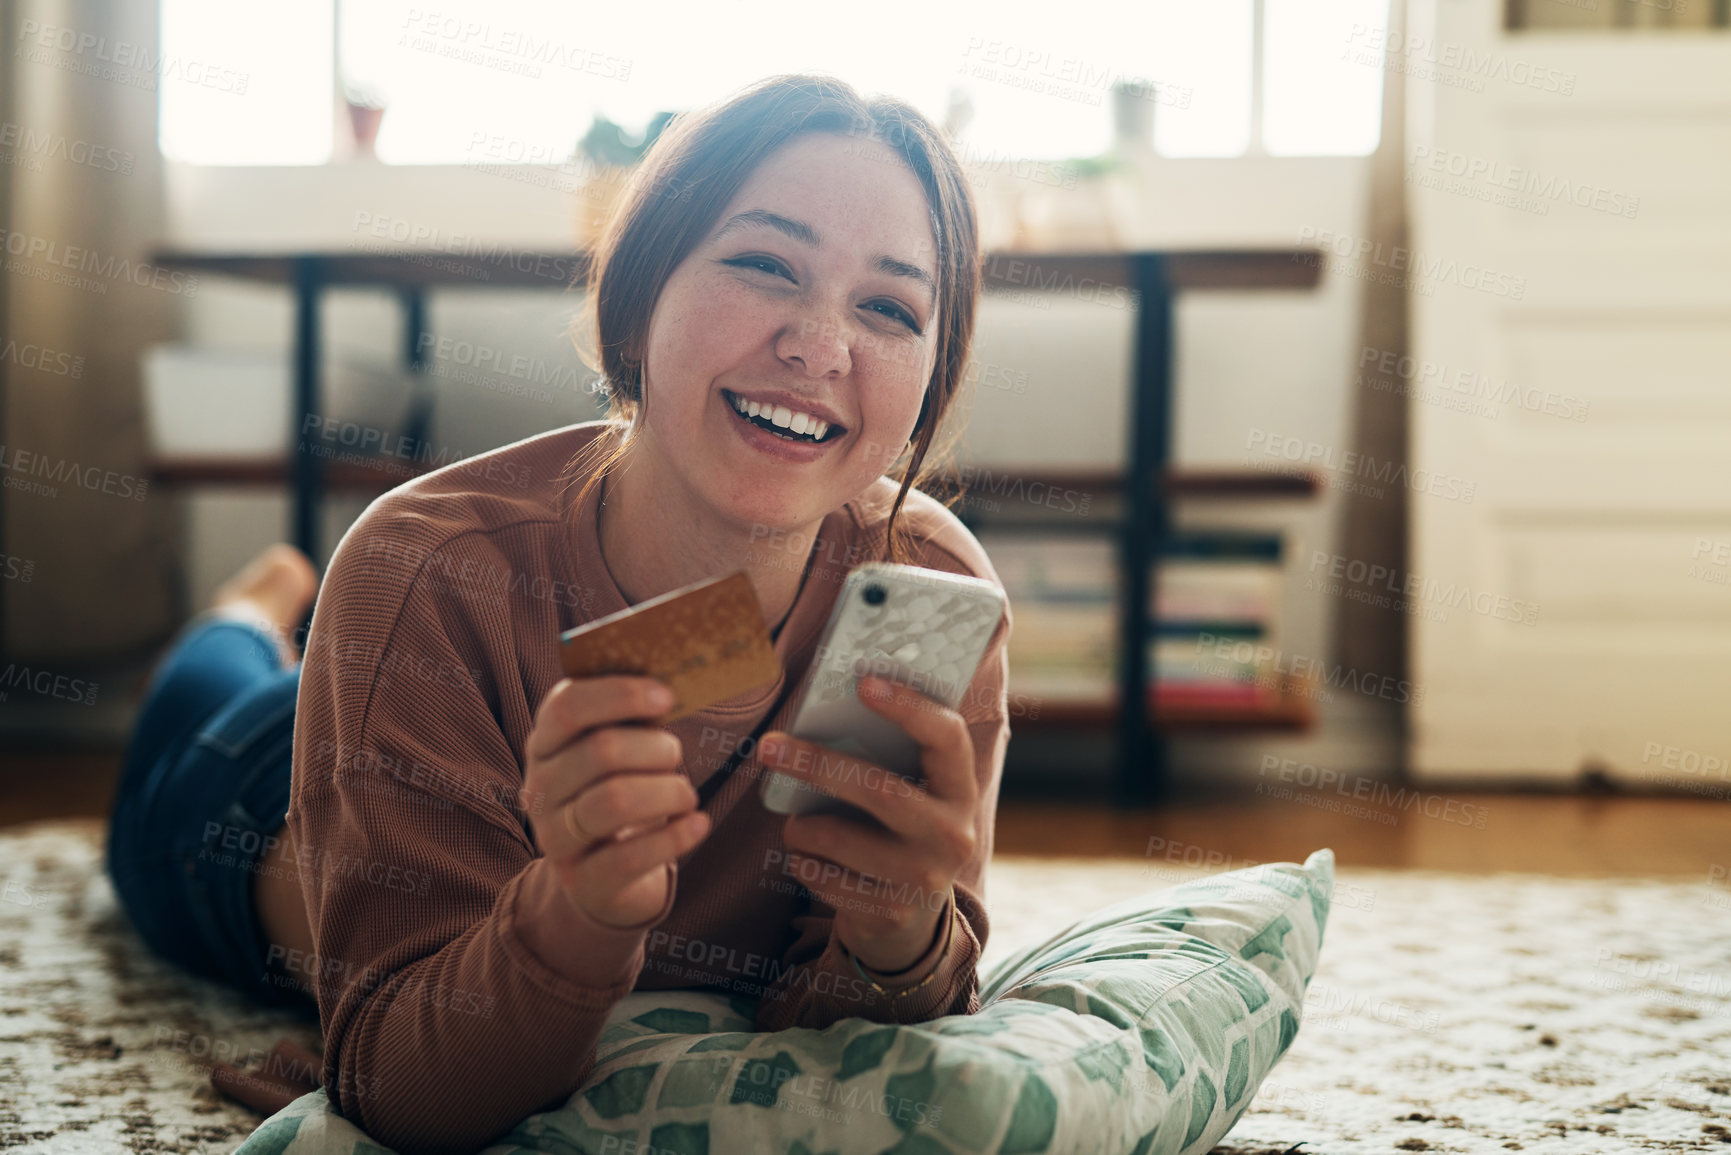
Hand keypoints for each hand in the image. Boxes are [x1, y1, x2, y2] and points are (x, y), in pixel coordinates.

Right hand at [520, 675, 711, 929]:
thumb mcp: (615, 752)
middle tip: (676, 755)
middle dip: (656, 748)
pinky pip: (630, 855)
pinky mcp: (583, 880)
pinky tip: (698, 823)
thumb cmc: (618, 791)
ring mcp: (555, 837)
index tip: (667, 696)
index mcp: (544, 743)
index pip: (566, 706)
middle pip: (600, 751)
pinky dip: (675, 836)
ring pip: (614, 801)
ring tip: (685, 794)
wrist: (602, 875)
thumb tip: (671, 684)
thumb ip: (631, 718)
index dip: (620, 695)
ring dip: (668, 791)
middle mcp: (539, 788)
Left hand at [761, 675, 978, 974]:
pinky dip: (802, 860)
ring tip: (794, 822)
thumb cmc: (895, 831)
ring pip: (838, 837)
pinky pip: (821, 875)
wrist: (907, 919)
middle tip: (769, 746)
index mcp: (960, 789)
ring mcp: (924, 878)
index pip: (947, 736)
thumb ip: (887, 757)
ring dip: (801, 824)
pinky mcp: (890, 912)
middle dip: (817, 764)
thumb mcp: (909, 793)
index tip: (863, 682)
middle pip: (879, 789)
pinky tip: (809, 858)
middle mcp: (952, 834)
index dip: (909, 706)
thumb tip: (823, 712)